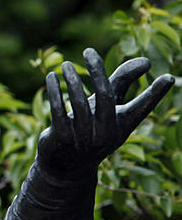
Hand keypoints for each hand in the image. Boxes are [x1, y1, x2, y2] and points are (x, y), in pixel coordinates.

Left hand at [37, 48, 174, 172]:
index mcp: (122, 126)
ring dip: (71, 80)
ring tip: (66, 64)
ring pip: (78, 103)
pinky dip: (55, 91)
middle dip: (97, 71)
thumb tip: (146, 62)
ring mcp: (83, 138)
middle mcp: (105, 133)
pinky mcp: (61, 139)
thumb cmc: (91, 128)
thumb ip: (123, 83)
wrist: (65, 168)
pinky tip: (51, 76)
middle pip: (105, 97)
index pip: (142, 108)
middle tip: (88, 51)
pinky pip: (58, 111)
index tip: (169, 77)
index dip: (155, 94)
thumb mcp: (108, 108)